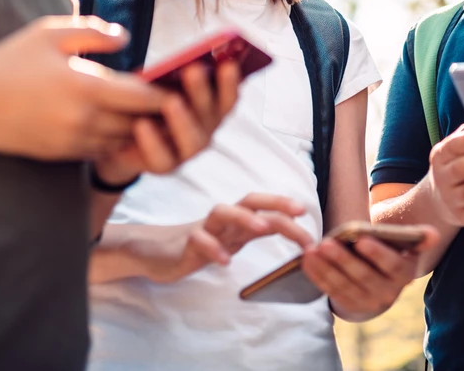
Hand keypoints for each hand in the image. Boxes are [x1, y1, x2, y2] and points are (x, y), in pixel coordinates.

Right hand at [0, 16, 171, 160]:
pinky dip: (114, 138)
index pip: (143, 97)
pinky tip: (118, 123)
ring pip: (122, 140)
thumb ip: (94, 32)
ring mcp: (73, 142)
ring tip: (150, 111)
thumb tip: (127, 39)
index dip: (166, 93)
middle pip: (138, 122)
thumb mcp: (50, 33)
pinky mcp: (62, 155)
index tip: (182, 84)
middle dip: (157, 112)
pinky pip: (101, 150)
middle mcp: (84, 120)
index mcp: (85, 87)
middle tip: (176, 98)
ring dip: (136, 128)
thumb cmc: (10, 62)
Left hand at [93, 59, 241, 184]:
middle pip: (211, 113)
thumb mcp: (162, 83)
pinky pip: (162, 158)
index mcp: (213, 106)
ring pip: (193, 140)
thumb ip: (175, 74)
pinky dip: (153, 141)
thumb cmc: (150, 99)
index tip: (227, 63)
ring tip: (171, 101)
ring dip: (183, 120)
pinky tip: (142, 124)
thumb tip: (182, 58)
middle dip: (201, 91)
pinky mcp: (166, 165)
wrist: (124, 135)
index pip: (228, 95)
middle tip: (192, 70)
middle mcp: (207, 129)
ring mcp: (189, 150)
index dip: (231, 81)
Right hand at [137, 194, 311, 283]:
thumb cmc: (200, 243)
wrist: (156, 251)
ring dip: (243, 217)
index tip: (307, 213)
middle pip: (248, 201)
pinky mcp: (185, 245)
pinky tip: (225, 262)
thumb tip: (289, 224)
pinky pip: (198, 242)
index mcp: (237, 219)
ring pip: (222, 212)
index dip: (284, 206)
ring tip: (261, 228)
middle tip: (297, 212)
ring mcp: (203, 229)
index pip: (263, 206)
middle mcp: (223, 219)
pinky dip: (212, 249)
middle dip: (274, 203)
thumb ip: (256, 230)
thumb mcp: (233, 237)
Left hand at [302, 226, 438, 320]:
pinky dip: (317, 276)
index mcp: (404, 274)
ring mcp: (367, 302)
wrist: (381, 279)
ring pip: (344, 285)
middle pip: (363, 276)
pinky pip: (331, 291)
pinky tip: (306, 261)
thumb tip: (433, 235)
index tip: (361, 239)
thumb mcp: (407, 245)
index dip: (377, 253)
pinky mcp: (349, 305)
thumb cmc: (392, 251)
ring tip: (311, 250)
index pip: (392, 264)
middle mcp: (388, 293)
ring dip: (325, 268)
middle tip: (326, 242)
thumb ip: (418, 237)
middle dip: (343, 260)